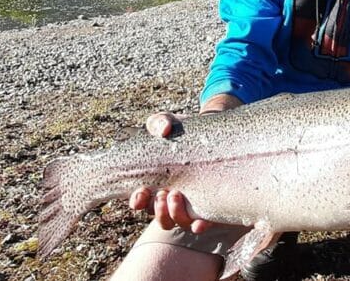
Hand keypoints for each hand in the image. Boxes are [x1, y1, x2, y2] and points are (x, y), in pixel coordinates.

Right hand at [127, 94, 242, 232]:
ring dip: (175, 215)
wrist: (211, 132)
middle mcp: (170, 199)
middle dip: (157, 210)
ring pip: (178, 222)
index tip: (140, 192)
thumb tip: (164, 130)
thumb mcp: (168, 123)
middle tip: (163, 194)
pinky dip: (199, 225)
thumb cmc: (183, 130)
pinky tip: (200, 222)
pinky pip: (202, 222)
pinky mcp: (208, 204)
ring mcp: (189, 204)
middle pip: (159, 217)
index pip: (141, 201)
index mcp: (154, 184)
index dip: (138, 201)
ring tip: (176, 196)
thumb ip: (160, 123)